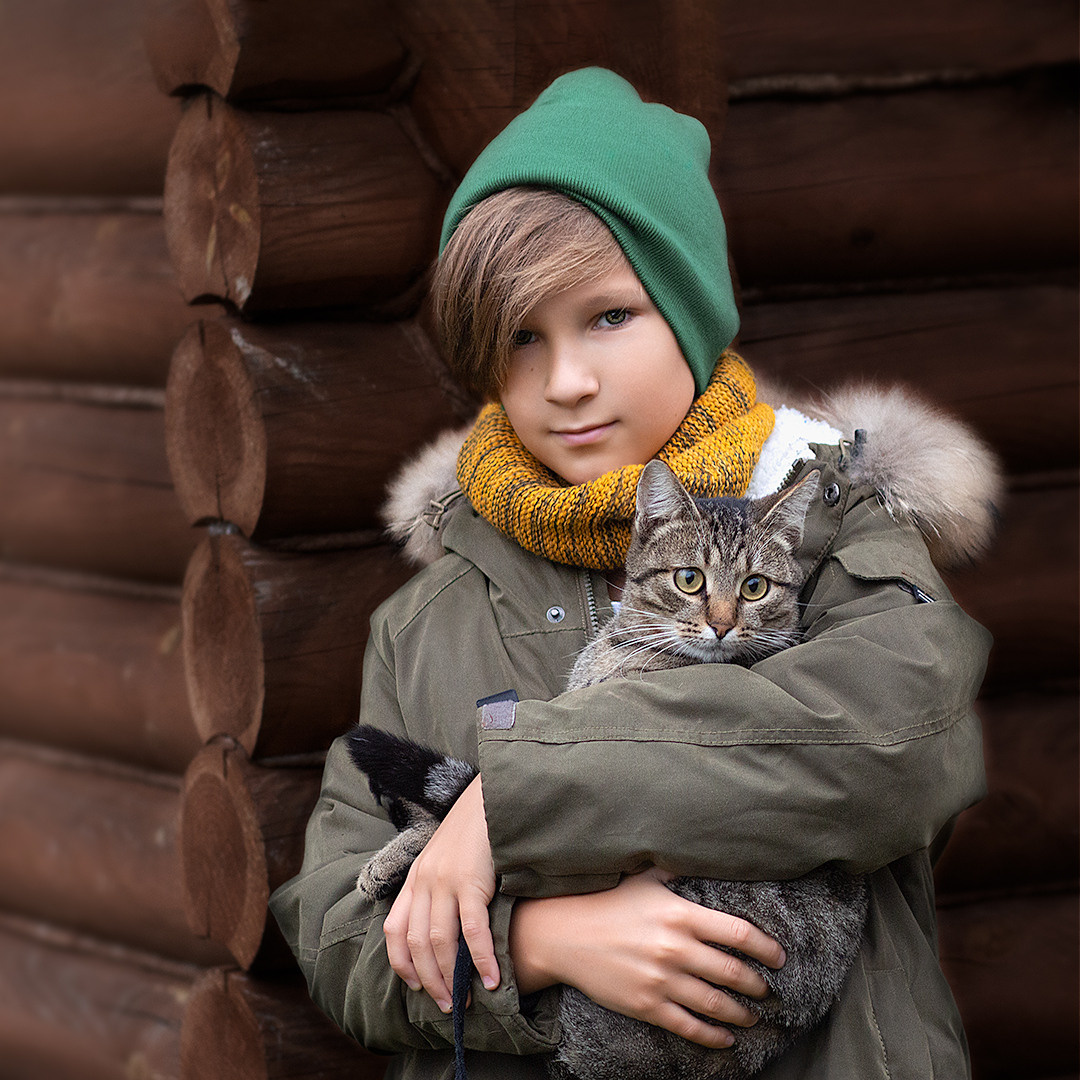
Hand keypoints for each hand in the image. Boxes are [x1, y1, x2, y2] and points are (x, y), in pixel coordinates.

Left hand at [383, 775, 499, 1010]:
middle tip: (448, 1005)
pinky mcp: (472, 881)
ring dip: (453, 977)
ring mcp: (446, 881)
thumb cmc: (473, 832)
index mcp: (414, 878)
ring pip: (440, 942)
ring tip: (467, 1000)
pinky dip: (481, 959)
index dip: (402, 964)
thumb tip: (443, 930)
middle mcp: (424, 881)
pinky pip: (472, 930)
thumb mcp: (444, 859)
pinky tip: (492, 978)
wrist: (490, 798)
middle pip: (417, 944)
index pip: (394, 931)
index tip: (416, 987)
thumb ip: (437, 888)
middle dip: (430, 981)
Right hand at [509, 868, 785, 1047]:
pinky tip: (726, 1038)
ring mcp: (661, 980)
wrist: (566, 935)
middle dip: (757, 985)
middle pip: (734, 973)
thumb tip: (703, 850)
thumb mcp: (645, 879)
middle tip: (767, 990)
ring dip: (741, 1013)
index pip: (740, 934)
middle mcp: (676, 948)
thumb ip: (676, 870)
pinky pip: (689, 1026)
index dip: (767, 949)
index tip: (779, 957)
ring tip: (753, 1016)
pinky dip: (713, 1036)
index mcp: (680, 914)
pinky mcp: (647, 1005)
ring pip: (716, 1004)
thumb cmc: (608, 903)